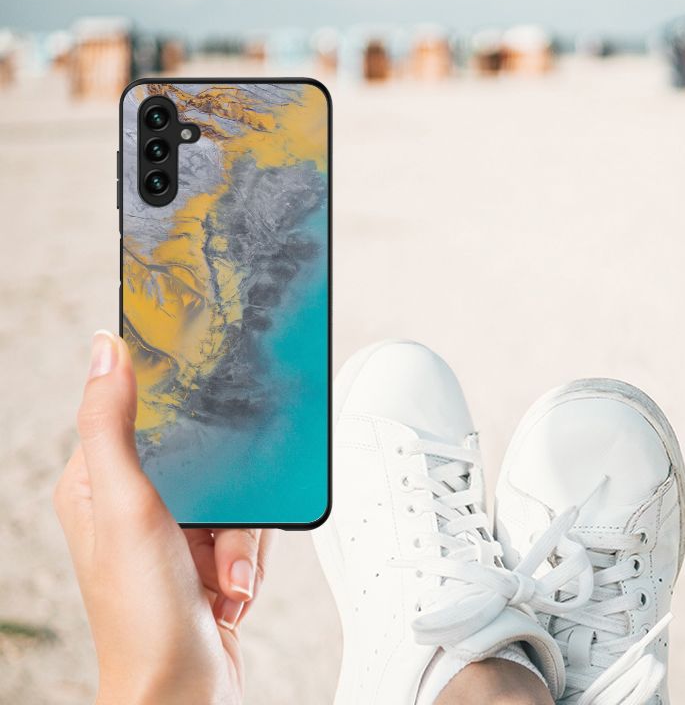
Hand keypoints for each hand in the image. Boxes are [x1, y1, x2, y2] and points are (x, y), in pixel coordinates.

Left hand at [54, 331, 272, 704]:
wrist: (184, 691)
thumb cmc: (143, 617)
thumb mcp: (127, 506)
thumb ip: (112, 425)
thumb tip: (105, 350)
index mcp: (97, 483)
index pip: (136, 413)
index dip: (174, 407)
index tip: (203, 398)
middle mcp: (134, 505)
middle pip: (205, 455)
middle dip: (228, 498)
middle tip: (216, 531)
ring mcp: (174, 533)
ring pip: (236, 493)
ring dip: (241, 538)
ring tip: (223, 574)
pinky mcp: (207, 557)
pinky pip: (250, 529)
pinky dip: (249, 559)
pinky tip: (230, 587)